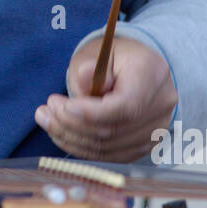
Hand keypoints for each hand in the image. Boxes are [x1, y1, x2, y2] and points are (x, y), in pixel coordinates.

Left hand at [34, 36, 176, 162]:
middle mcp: (161, 104)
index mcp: (152, 73)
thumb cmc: (113, 57)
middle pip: (114, 129)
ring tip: (47, 120)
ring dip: (71, 138)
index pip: (126, 105)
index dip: (91, 113)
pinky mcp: (146, 145)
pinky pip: (111, 155)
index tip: (62, 106)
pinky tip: (62, 133)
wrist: (136, 67)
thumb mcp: (97, 52)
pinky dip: (82, 148)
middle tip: (45, 111)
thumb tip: (83, 82)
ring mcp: (157, 129)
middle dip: (71, 124)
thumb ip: (90, 68)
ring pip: (110, 147)